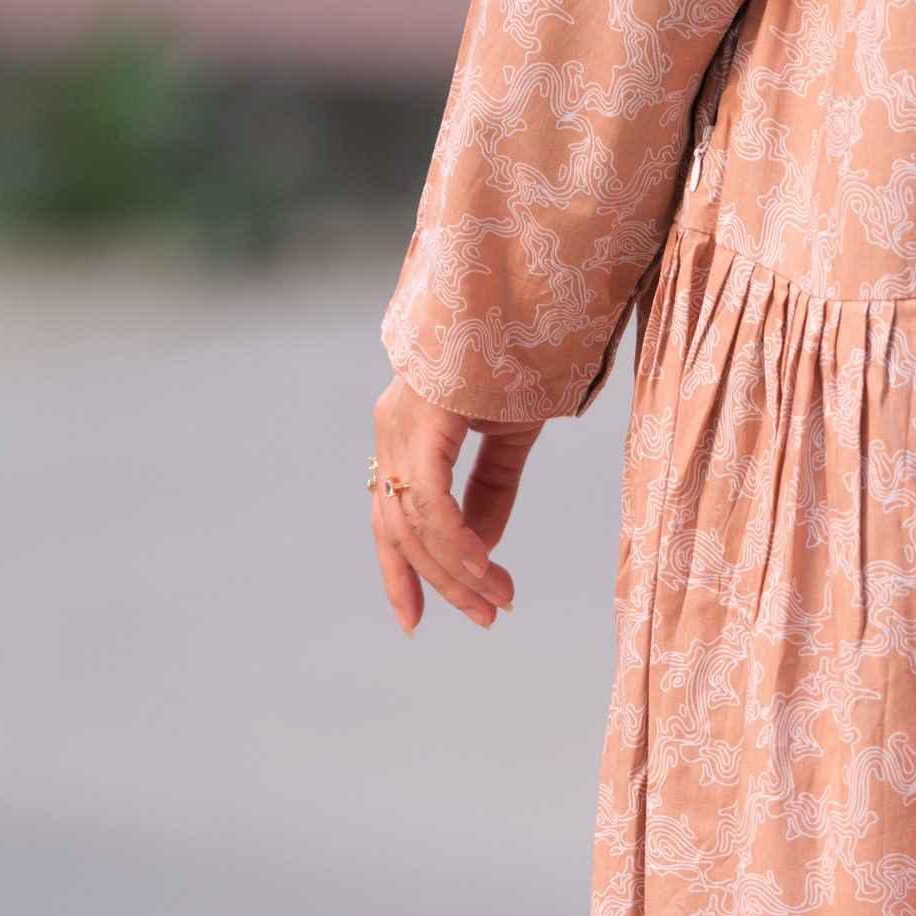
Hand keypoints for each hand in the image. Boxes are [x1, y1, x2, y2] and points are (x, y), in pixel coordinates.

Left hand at [369, 377, 542, 634]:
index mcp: (405, 434)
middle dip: (440, 582)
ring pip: (413, 524)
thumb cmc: (518, 357)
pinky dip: (455, 540)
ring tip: (497, 601)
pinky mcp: (422, 422)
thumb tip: (481, 549)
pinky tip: (484, 567)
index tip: (416, 622)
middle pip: (397, 530)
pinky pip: (431, 501)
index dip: (402, 572)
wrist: (525, 294)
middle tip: (486, 617)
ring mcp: (400, 425)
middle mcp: (391, 431)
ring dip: (457, 571)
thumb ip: (490, 491)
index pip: (391, 518)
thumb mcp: (507, 437)